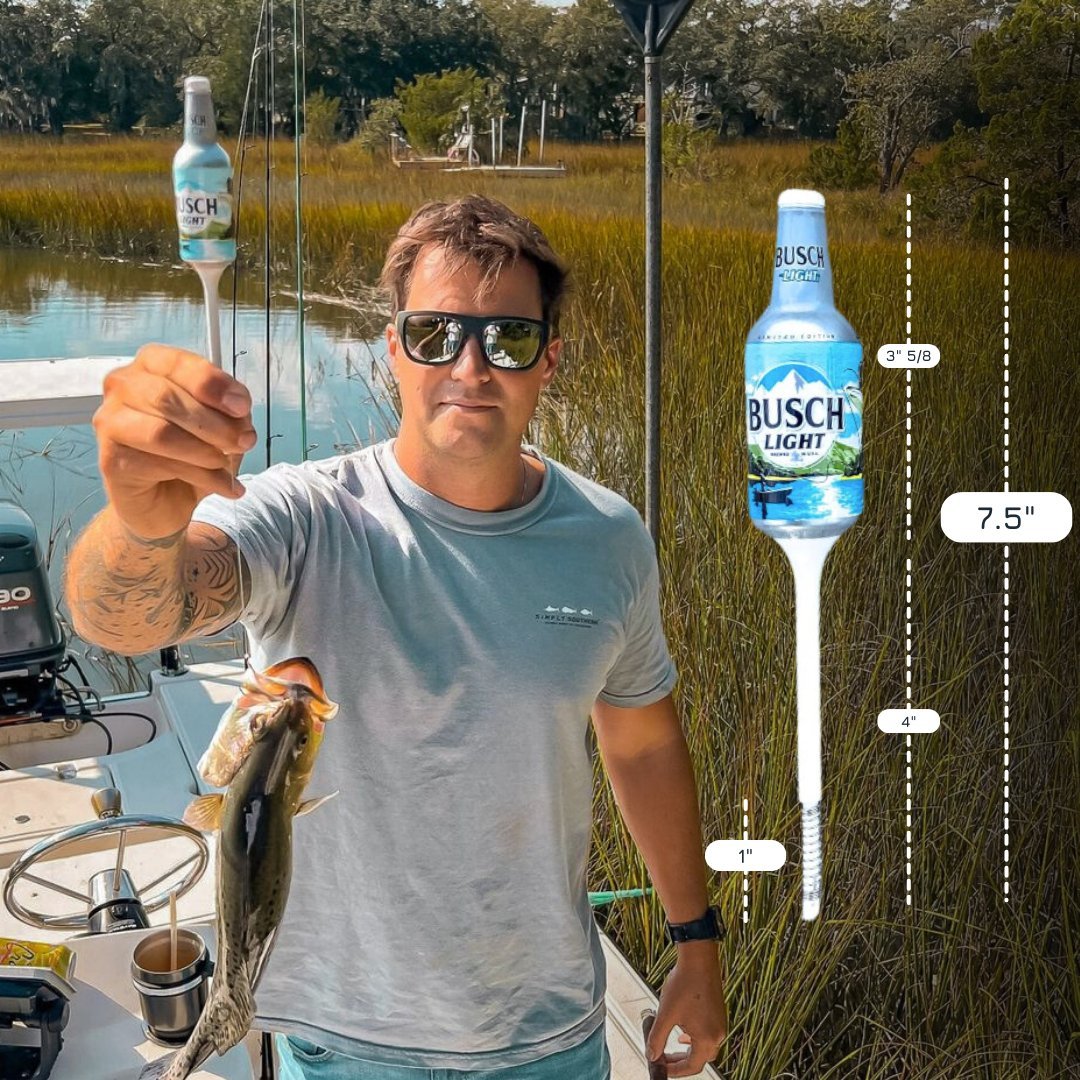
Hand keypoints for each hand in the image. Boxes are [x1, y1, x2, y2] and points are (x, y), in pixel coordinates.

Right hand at [93, 344, 254, 539]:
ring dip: (207, 452)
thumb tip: (239, 414)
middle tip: (244, 443)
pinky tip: (223, 486)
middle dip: (216, 424)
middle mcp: (124, 386)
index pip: (178, 363)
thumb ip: (230, 412)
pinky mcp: (110, 458)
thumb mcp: (222, 426)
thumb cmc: (191, 453)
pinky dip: (203, 476)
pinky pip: (161, 464)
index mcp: (151, 365)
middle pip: (168, 398)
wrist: (165, 500)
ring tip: (228, 465)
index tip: (242, 407)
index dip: (214, 384)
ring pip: (162, 432)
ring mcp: (110, 420)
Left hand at [645, 942, 726, 1076]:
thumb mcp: (665, 1014)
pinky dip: (695, 1037)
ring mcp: (720, 1023)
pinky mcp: (719, 1013)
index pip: (692, 1066)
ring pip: (704, 1046)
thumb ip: (657, 1038)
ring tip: (672, 1045)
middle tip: (666, 1059)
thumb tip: (652, 1054)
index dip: (676, 1070)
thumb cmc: (684, 984)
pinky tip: (683, 1029)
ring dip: (688, 1049)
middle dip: (682, 1061)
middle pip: (701, 1059)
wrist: (699, 959)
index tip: (663, 1068)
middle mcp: (718, 1034)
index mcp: (706, 1038)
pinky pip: (708, 1033)